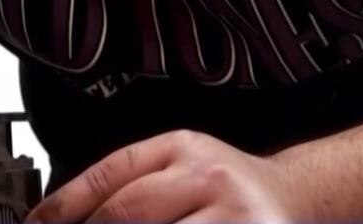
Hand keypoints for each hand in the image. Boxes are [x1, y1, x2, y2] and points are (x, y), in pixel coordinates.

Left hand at [27, 130, 309, 223]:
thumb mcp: (181, 167)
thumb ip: (130, 185)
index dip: (62, 208)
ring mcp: (234, 215)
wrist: (301, 199)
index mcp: (182, 148)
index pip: (108, 176)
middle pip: (127, 213)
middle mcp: (209, 177)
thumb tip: (61, 215)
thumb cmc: (230, 191)